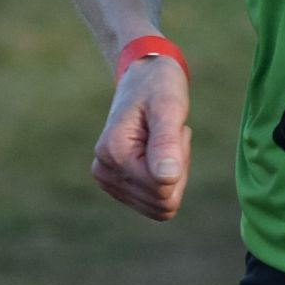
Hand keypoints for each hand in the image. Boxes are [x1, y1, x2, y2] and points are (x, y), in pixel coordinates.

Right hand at [91, 56, 190, 219]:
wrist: (142, 78)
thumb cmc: (158, 87)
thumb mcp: (169, 107)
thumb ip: (166, 143)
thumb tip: (167, 178)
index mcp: (113, 153)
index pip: (163, 191)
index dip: (179, 164)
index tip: (174, 131)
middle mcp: (104, 171)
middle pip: (162, 202)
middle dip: (177, 171)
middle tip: (172, 135)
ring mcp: (108, 180)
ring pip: (160, 205)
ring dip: (172, 175)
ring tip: (165, 142)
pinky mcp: (116, 185)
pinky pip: (154, 202)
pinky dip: (165, 180)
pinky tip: (160, 152)